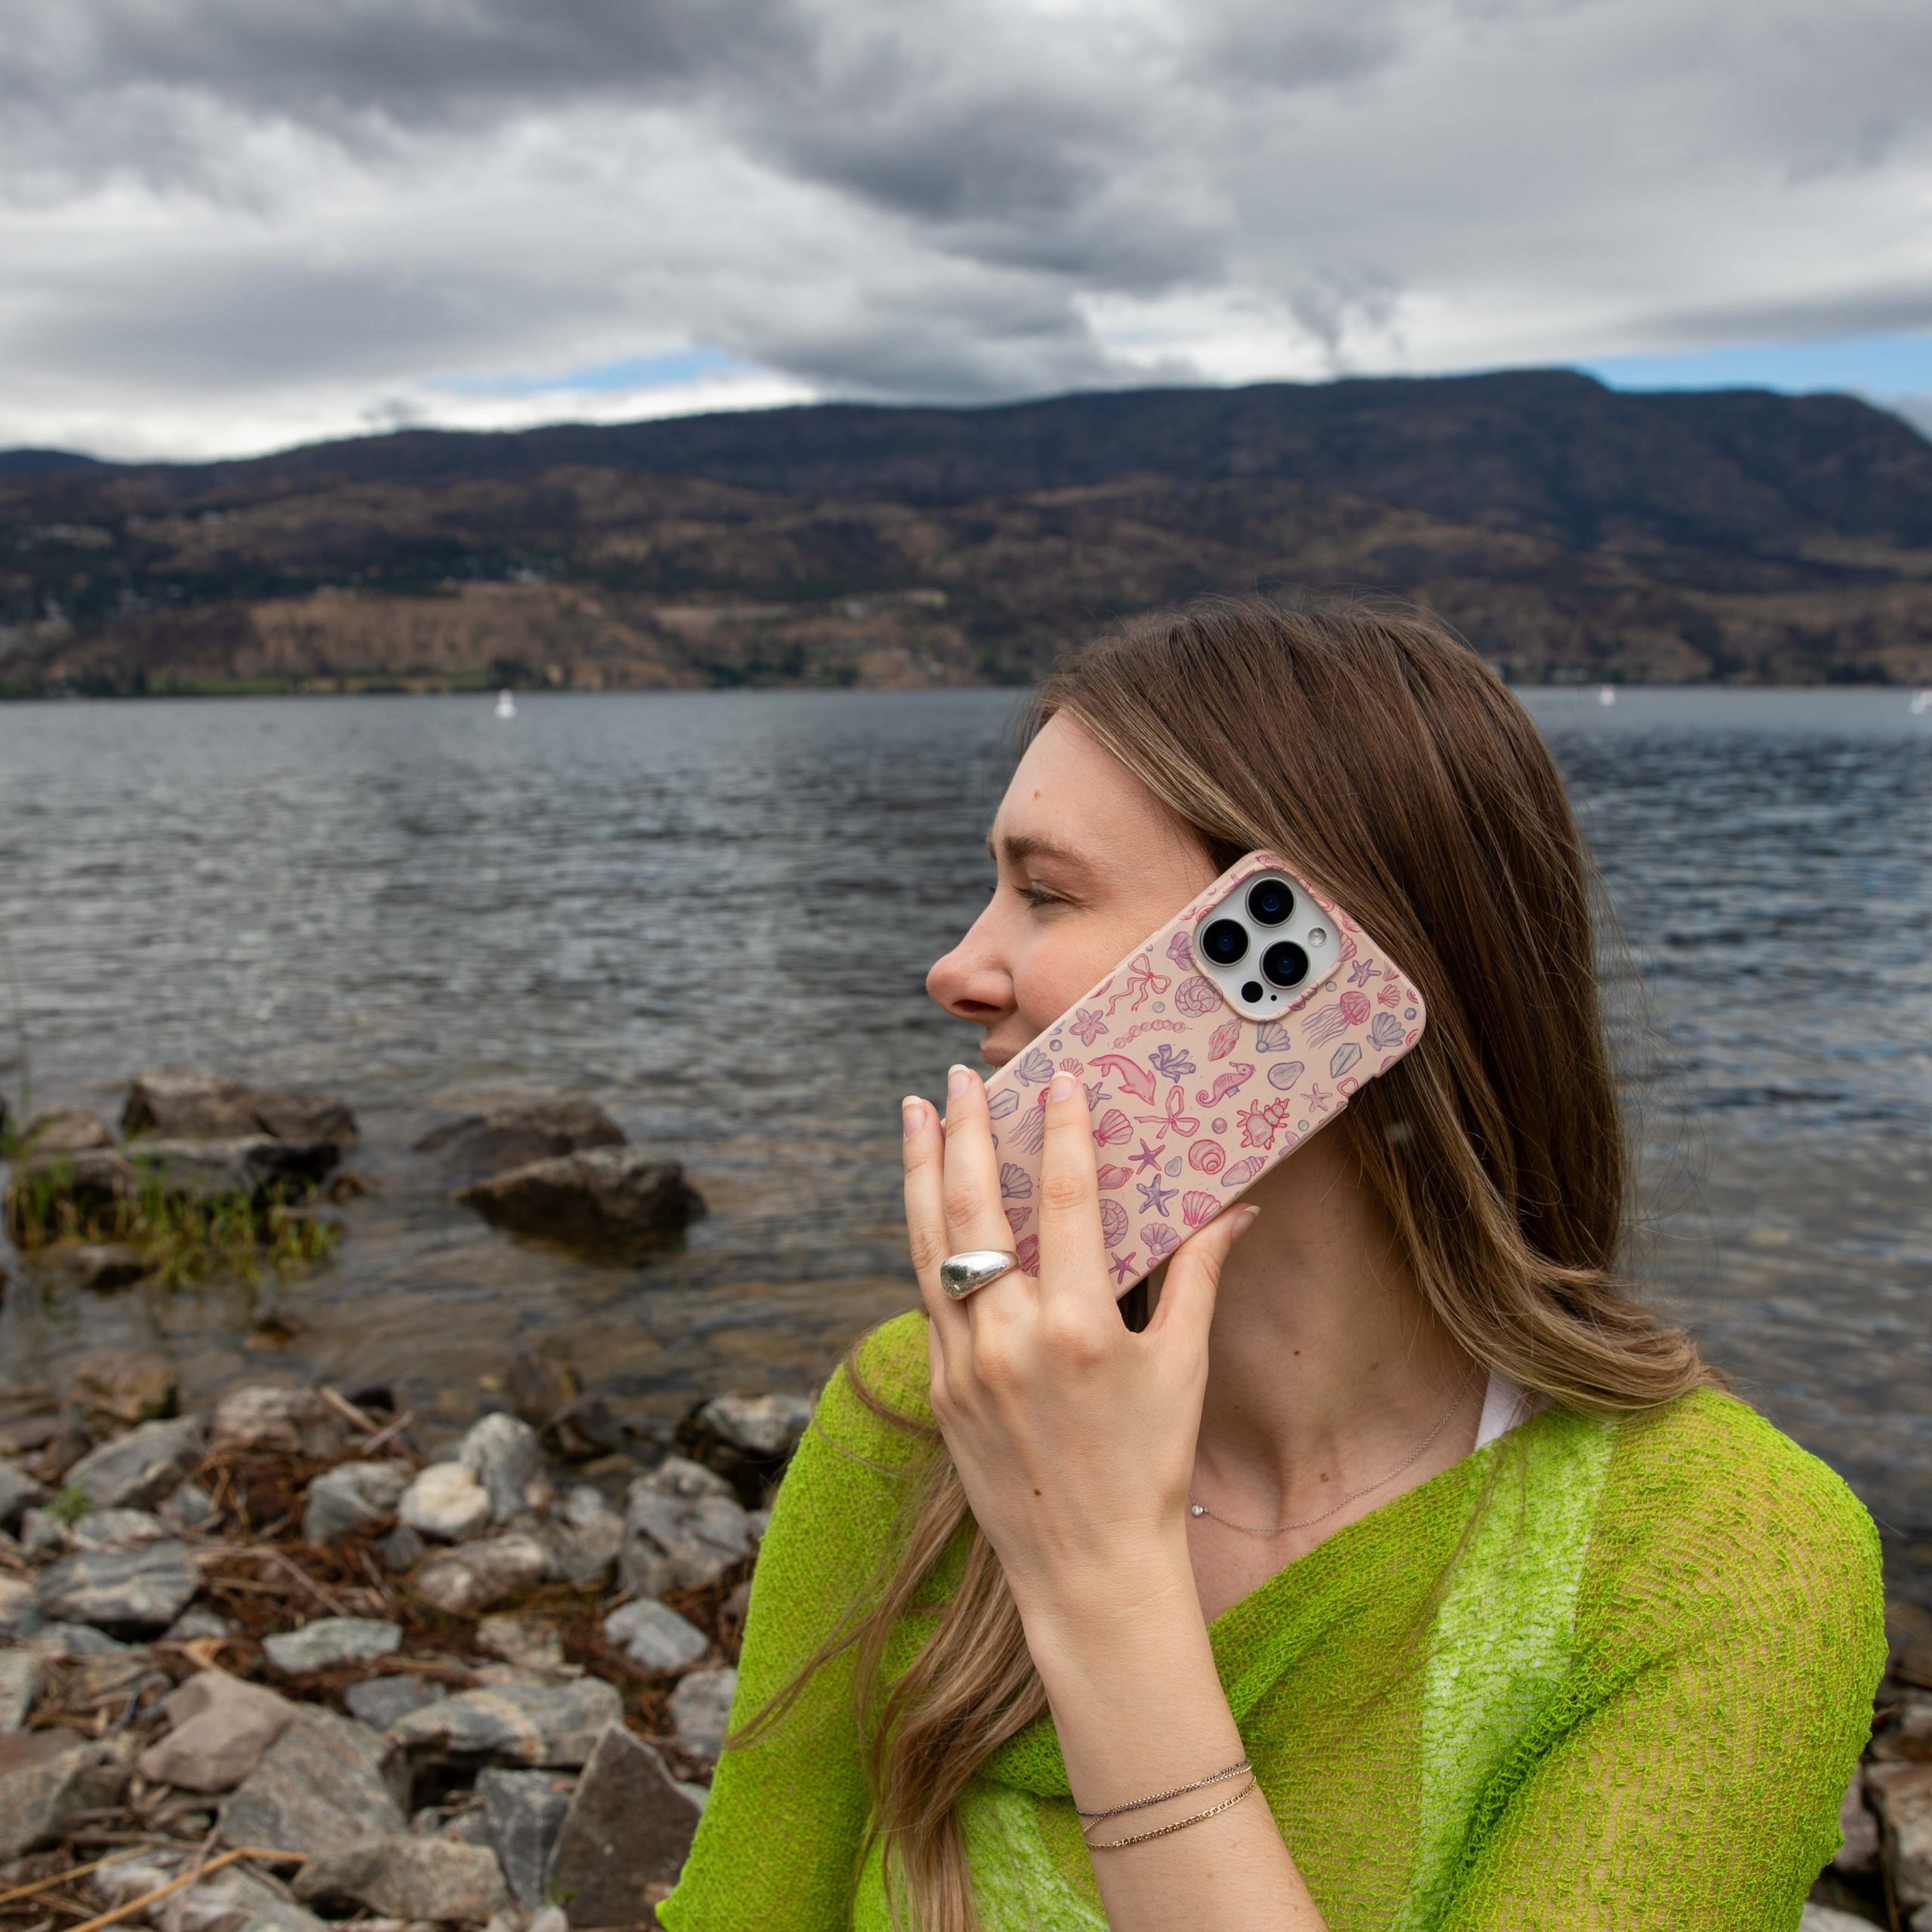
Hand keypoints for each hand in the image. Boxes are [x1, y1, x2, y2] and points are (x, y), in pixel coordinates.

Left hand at [900, 1063, 1258, 1630]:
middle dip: (964, 1130)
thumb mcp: (1184, 1368)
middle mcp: (1011, 1338)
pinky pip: (927, 1295)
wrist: (1088, 1569)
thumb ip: (1199, 1276)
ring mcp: (965, 1364)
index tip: (1058, 1078)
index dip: (1061, 1130)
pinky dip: (923, 1239)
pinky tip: (923, 1202)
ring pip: (931, 1243)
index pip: (1064, 1200)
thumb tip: (1238, 1207)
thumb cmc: (1148, 1469)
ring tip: (913, 1113)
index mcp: (1080, 1326)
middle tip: (959, 1077)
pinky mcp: (941, 1388)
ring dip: (920, 1171)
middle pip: (975, 1206)